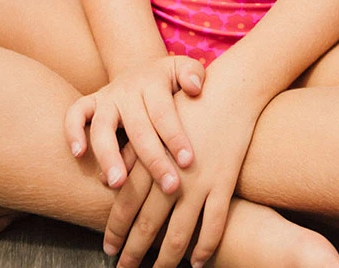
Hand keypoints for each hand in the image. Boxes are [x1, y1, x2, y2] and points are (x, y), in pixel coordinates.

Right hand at [65, 55, 205, 194]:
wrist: (141, 69)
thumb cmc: (169, 80)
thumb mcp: (184, 68)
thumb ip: (193, 74)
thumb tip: (194, 89)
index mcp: (153, 83)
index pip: (164, 113)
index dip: (175, 137)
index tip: (188, 162)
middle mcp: (127, 90)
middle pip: (138, 127)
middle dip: (153, 159)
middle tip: (169, 186)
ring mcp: (106, 98)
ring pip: (102, 126)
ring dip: (109, 155)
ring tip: (118, 183)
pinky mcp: (89, 104)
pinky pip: (74, 114)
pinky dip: (73, 131)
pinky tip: (79, 155)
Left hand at [103, 88, 256, 267]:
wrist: (230, 88)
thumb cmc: (189, 104)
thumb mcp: (155, 122)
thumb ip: (133, 152)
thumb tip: (107, 180)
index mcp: (150, 158)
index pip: (125, 202)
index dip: (116, 229)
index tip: (109, 248)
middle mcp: (171, 173)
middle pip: (148, 223)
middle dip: (134, 251)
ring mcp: (199, 181)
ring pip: (179, 233)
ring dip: (167, 259)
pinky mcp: (224, 181)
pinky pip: (214, 225)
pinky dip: (206, 247)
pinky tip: (198, 261)